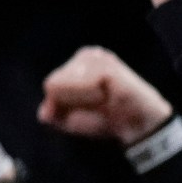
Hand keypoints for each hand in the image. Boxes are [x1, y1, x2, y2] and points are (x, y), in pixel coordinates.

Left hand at [39, 47, 173, 145]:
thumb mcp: (71, 121)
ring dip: (83, 101)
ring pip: (66, 84)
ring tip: (105, 100)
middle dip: (71, 102)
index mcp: (76, 64)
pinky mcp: (107, 65)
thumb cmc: (106, 120)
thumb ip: (53, 115)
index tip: (88, 108)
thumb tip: (44, 112)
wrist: (138, 127)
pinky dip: (91, 98)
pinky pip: (82, 85)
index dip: (64, 105)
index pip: (50, 85)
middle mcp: (86, 55)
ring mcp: (98, 58)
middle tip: (98, 104)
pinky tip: (109, 96)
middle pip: (54, 84)